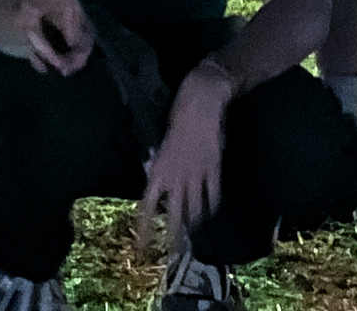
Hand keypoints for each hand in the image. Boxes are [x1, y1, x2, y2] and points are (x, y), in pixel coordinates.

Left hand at [135, 63, 231, 255]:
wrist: (200, 103)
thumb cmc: (177, 118)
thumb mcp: (161, 144)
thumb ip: (160, 166)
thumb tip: (157, 181)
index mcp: (159, 170)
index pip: (147, 207)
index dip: (144, 230)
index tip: (142, 248)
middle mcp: (177, 177)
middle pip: (174, 215)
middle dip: (173, 237)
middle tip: (174, 254)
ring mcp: (197, 175)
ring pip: (196, 209)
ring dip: (194, 223)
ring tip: (194, 235)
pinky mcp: (214, 170)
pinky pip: (214, 196)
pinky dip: (212, 206)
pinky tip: (211, 212)